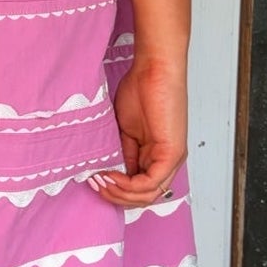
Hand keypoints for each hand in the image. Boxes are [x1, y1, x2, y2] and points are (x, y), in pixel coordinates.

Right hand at [88, 56, 186, 206]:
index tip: (94, 179)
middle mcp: (167, 162)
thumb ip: (122, 153)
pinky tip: (111, 175)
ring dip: (120, 193)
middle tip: (95, 184)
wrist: (154, 70)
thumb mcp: (125, 130)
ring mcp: (172, 159)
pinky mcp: (172, 153)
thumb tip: (110, 174)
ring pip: (147, 195)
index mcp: (157, 156)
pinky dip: (128, 184)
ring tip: (100, 180)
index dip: (116, 190)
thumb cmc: (141, 90)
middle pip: (144, 197)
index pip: (139, 188)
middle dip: (116, 196)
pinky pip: (150, 182)